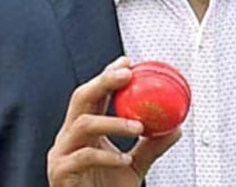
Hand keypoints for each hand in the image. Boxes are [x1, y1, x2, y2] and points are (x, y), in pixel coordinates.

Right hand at [47, 56, 181, 186]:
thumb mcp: (133, 166)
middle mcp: (69, 137)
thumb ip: (151, 146)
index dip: (107, 75)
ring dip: (112, 121)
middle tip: (126, 75)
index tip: (126, 62)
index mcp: (83, 131)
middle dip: (103, 81)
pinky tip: (123, 158)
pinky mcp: (60, 172)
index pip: (93, 95)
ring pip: (82, 124)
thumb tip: (174, 128)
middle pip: (81, 98)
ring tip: (137, 126)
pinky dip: (107, 156)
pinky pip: (84, 157)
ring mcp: (62, 153)